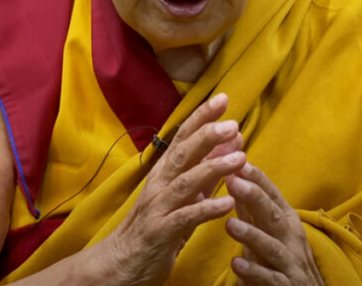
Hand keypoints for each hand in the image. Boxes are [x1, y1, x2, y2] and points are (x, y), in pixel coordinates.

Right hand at [102, 93, 245, 285]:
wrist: (121, 262)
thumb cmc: (156, 226)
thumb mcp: (183, 196)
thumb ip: (207, 172)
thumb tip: (231, 143)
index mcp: (164, 173)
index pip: (182, 138)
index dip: (201, 117)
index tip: (223, 99)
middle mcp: (159, 185)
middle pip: (182, 153)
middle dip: (207, 135)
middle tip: (232, 122)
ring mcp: (158, 208)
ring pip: (186, 182)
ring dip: (213, 168)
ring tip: (240, 158)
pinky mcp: (160, 233)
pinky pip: (186, 218)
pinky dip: (207, 208)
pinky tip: (227, 203)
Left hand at [225, 163, 324, 285]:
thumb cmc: (284, 260)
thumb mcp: (270, 232)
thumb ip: (251, 210)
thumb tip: (234, 179)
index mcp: (287, 222)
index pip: (273, 195)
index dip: (257, 178)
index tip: (239, 161)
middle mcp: (292, 239)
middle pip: (273, 215)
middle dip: (255, 197)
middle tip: (233, 181)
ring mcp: (291, 263)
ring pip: (271, 247)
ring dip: (252, 235)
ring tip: (230, 224)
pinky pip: (270, 278)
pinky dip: (254, 271)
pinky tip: (237, 264)